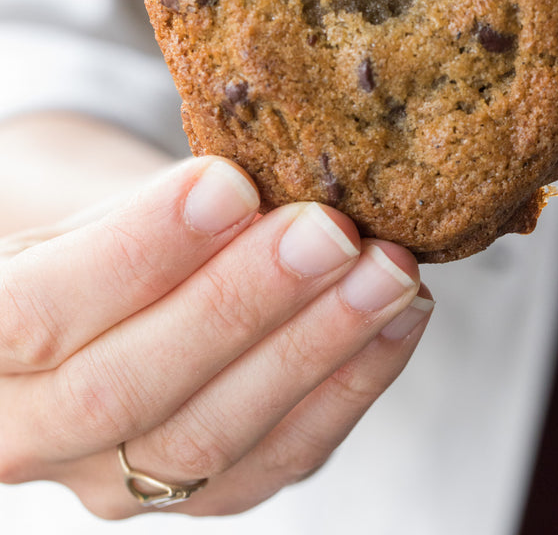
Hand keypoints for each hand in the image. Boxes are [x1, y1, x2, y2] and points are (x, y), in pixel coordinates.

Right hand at [0, 156, 432, 517]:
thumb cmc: (87, 236)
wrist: (101, 298)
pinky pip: (278, 458)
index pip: (37, 315)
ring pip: (213, 437)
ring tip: (386, 271)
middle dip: (243, 302)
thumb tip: (252, 187)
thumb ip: (143, 214)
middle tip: (330, 231)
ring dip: (314, 346)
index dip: (135, 253)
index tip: (228, 184)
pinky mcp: (197, 494)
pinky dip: (350, 385)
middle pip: (129, 388)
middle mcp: (29, 434)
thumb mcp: (81, 211)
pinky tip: (400, 319)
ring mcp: (113, 480)